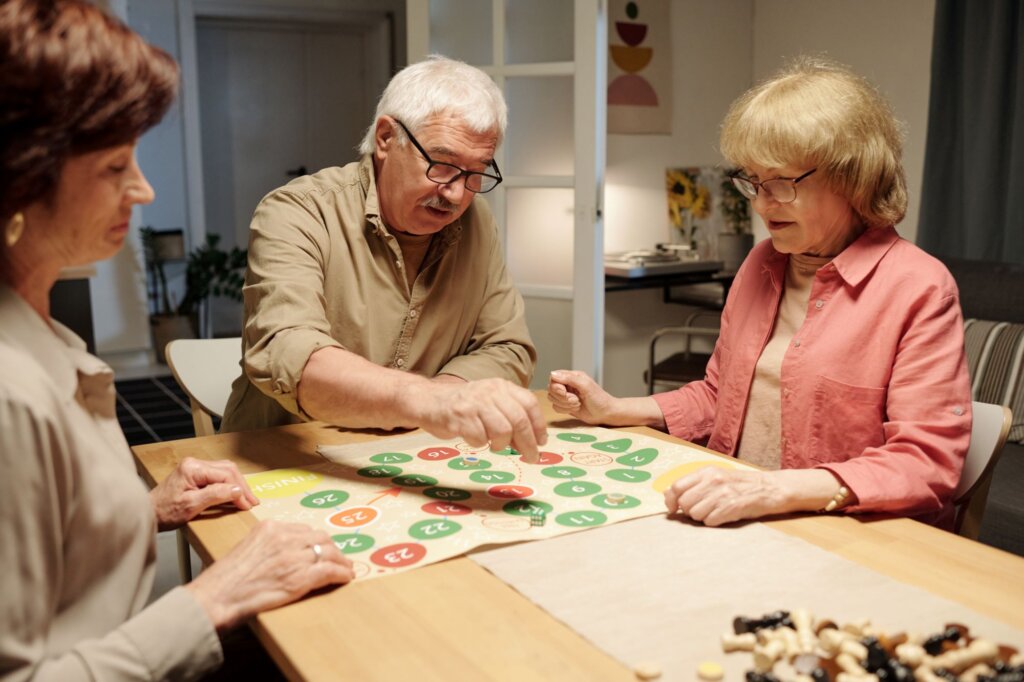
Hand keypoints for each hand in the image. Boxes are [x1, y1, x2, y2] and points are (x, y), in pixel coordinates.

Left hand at [150, 457, 259, 531]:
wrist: (149, 514)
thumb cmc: (165, 512)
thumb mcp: (192, 506)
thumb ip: (216, 495)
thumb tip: (237, 491)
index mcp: (193, 468)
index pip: (225, 475)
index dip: (239, 490)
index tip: (247, 504)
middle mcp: (194, 463)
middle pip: (228, 470)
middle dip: (241, 486)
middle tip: (252, 502)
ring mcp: (195, 467)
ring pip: (225, 471)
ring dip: (237, 484)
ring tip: (247, 498)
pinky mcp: (195, 474)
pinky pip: (218, 475)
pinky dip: (228, 484)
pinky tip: (235, 493)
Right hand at [185, 520, 353, 632]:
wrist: (217, 597)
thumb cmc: (225, 580)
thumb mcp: (246, 549)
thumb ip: (267, 546)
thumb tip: (283, 555)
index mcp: (270, 528)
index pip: (303, 529)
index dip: (315, 540)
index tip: (321, 547)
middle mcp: (284, 537)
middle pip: (319, 537)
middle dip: (331, 548)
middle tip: (338, 557)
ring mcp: (294, 556)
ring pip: (329, 552)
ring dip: (340, 560)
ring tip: (345, 568)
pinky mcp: (301, 577)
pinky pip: (330, 571)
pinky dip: (341, 574)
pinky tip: (345, 578)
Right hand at [414, 378, 546, 462]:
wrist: (428, 401)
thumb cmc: (464, 406)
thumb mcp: (490, 402)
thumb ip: (510, 415)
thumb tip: (533, 441)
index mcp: (501, 386)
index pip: (529, 403)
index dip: (539, 425)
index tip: (542, 442)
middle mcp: (490, 392)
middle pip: (519, 420)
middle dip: (528, 444)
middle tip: (531, 458)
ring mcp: (474, 404)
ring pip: (502, 431)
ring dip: (502, 444)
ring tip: (495, 445)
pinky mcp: (459, 418)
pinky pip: (479, 438)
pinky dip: (479, 443)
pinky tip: (474, 439)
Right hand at [547, 370, 617, 423]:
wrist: (605, 413)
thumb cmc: (599, 398)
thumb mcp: (586, 385)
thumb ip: (569, 379)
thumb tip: (552, 374)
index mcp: (572, 376)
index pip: (553, 378)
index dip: (556, 386)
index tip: (565, 392)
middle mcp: (567, 385)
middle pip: (551, 389)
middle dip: (562, 397)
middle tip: (575, 399)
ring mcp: (566, 396)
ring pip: (552, 399)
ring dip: (565, 404)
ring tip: (577, 404)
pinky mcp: (565, 406)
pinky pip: (555, 407)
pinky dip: (565, 410)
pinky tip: (575, 409)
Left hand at [663, 467, 788, 526]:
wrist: (770, 488)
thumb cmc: (740, 485)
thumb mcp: (715, 477)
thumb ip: (692, 484)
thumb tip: (666, 494)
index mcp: (706, 472)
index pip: (676, 487)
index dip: (670, 501)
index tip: (673, 509)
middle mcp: (712, 480)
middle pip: (684, 503)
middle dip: (689, 511)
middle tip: (703, 509)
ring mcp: (722, 493)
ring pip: (695, 514)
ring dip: (703, 517)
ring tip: (716, 511)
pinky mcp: (732, 507)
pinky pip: (710, 521)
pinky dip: (715, 522)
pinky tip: (724, 515)